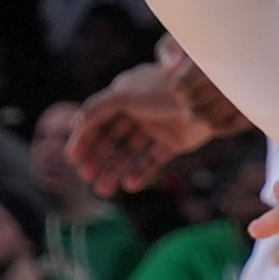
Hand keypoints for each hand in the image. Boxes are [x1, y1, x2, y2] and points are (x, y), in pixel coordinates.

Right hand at [71, 64, 226, 194]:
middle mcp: (138, 112)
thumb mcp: (124, 95)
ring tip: (103, 189)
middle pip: (112, 139)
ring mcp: (156, 128)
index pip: (98, 121)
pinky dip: (141, 173)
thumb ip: (97, 109)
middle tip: (87, 176)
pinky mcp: (174, 142)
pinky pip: (152, 160)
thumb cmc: (162, 89)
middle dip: (98, 158)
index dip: (85, 139)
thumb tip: (75, 124)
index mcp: (124, 96)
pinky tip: (130, 185)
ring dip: (115, 170)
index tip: (73, 158)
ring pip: (130, 153)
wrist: (205, 95)